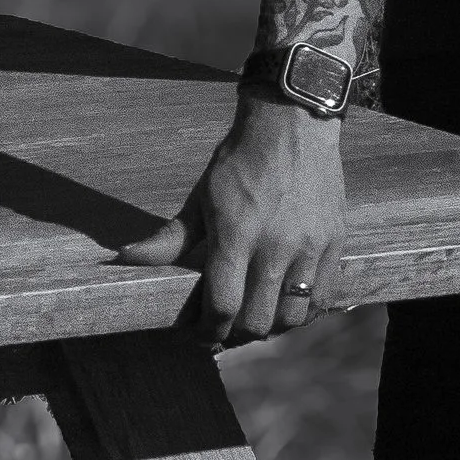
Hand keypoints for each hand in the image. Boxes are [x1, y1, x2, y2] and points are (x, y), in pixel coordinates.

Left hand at [119, 92, 346, 345]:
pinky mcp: (334, 243)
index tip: (202, 335)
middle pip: (257, 320)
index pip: (222, 306)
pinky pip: (323, 298)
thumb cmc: (240, 161)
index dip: (208, 331)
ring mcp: (309, 247)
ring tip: (257, 318)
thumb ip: (170, 238)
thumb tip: (125, 258)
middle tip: (226, 328)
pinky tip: (287, 305)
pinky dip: (303, 313)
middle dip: (235, 333)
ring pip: (291, 316)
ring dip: (270, 326)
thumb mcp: (201, 197)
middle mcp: (274, 246)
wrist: (292, 125)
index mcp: (235, 235)